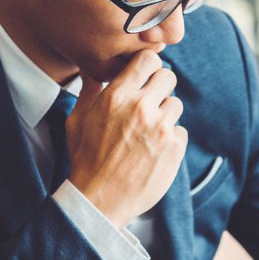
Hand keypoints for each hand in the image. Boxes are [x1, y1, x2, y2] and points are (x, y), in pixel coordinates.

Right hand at [66, 50, 187, 226]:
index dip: (148, 66)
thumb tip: (92, 72)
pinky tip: (155, 150)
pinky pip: (181, 131)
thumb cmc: (86, 160)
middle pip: (169, 77)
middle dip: (160, 87)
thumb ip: (88, 92)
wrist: (101, 199)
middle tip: (150, 102)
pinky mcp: (175, 148)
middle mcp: (142, 108)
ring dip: (166, 114)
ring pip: (176, 104)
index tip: (145, 76)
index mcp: (117, 96)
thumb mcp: (77, 121)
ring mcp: (161, 129)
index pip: (148, 59)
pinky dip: (171, 139)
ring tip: (149, 131)